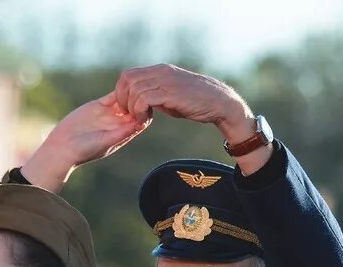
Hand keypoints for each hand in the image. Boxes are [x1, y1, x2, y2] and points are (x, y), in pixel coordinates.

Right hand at [21, 93, 148, 191]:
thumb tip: (139, 124)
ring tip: (128, 90)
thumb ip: (121, 133)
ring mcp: (110, 114)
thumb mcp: (105, 142)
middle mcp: (119, 123)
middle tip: (137, 93)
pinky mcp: (99, 105)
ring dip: (130, 93)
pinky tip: (119, 87)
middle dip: (141, 99)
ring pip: (127, 99)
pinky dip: (119, 90)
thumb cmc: (85, 150)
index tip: (142, 106)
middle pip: (138, 107)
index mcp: (124, 134)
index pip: (143, 120)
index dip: (146, 111)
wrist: (63, 146)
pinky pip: (113, 95)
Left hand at [113, 64, 251, 139]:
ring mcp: (166, 81)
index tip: (128, 109)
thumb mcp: (172, 95)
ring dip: (132, 108)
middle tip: (131, 115)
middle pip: (127, 80)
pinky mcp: (171, 93)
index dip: (122, 92)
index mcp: (160, 70)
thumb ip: (156, 95)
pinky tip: (147, 120)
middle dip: (123, 100)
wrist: (220, 103)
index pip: (128, 75)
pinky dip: (140, 112)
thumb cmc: (197, 102)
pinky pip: (144, 99)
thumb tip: (140, 102)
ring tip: (140, 119)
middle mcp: (161, 72)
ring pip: (134, 90)